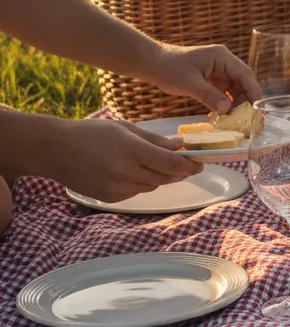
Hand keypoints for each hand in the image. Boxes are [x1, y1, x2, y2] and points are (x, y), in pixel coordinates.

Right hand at [48, 119, 202, 201]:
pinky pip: (137, 191)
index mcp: (131, 151)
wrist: (54, 150)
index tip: (200, 162)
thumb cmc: (90, 133)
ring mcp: (117, 188)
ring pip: (153, 185)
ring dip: (159, 176)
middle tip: (188, 163)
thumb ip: (154, 140)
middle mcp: (125, 172)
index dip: (190, 164)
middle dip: (179, 170)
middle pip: (166, 177)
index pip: (171, 163)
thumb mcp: (124, 128)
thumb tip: (180, 146)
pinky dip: (141, 182)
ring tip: (151, 162)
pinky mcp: (110, 198)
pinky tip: (130, 170)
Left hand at [149, 44, 261, 114]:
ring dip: (235, 105)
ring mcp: (220, 72)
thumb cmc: (169, 67)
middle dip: (245, 101)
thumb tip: (227, 109)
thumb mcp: (189, 83)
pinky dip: (225, 105)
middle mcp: (224, 63)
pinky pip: (225, 94)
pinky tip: (222, 116)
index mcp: (222, 57)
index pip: (245, 74)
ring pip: (235, 90)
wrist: (153, 64)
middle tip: (248, 120)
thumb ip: (209, 95)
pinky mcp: (214, 80)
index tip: (258, 109)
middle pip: (243, 83)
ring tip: (234, 121)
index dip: (253, 92)